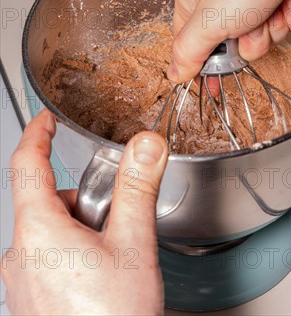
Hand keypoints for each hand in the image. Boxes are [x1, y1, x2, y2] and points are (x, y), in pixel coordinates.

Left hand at [1, 110, 167, 315]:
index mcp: (38, 231)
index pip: (26, 164)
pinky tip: (98, 279)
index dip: (38, 133)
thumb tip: (146, 144)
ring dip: (81, 228)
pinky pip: (46, 257)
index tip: (47, 117)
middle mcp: (19, 254)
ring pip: (50, 230)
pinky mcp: (29, 298)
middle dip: (85, 200)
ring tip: (111, 259)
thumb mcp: (132, 245)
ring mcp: (21, 280)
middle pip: (48, 201)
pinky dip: (72, 251)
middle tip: (117, 221)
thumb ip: (137, 187)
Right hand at [167, 0, 290, 84]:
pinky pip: (283, 25)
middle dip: (246, 42)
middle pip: (230, 46)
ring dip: (270, 29)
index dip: (202, 64)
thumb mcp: (207, 23)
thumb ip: (188, 52)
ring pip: (260, 38)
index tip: (212, 84)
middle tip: (247, 29)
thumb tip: (174, 72)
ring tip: (271, 8)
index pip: (189, 43)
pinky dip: (290, 16)